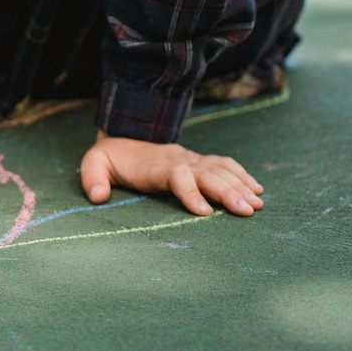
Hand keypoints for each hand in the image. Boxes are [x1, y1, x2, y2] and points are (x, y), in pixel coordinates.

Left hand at [80, 131, 263, 216]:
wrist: (123, 138)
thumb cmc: (110, 158)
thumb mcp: (93, 164)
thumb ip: (93, 179)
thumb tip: (97, 197)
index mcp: (156, 165)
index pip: (177, 176)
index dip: (190, 192)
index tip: (204, 212)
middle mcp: (179, 160)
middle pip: (208, 174)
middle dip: (228, 192)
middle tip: (247, 211)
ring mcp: (192, 159)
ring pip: (221, 170)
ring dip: (241, 187)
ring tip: (258, 205)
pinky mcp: (199, 162)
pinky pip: (225, 165)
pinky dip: (242, 176)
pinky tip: (258, 190)